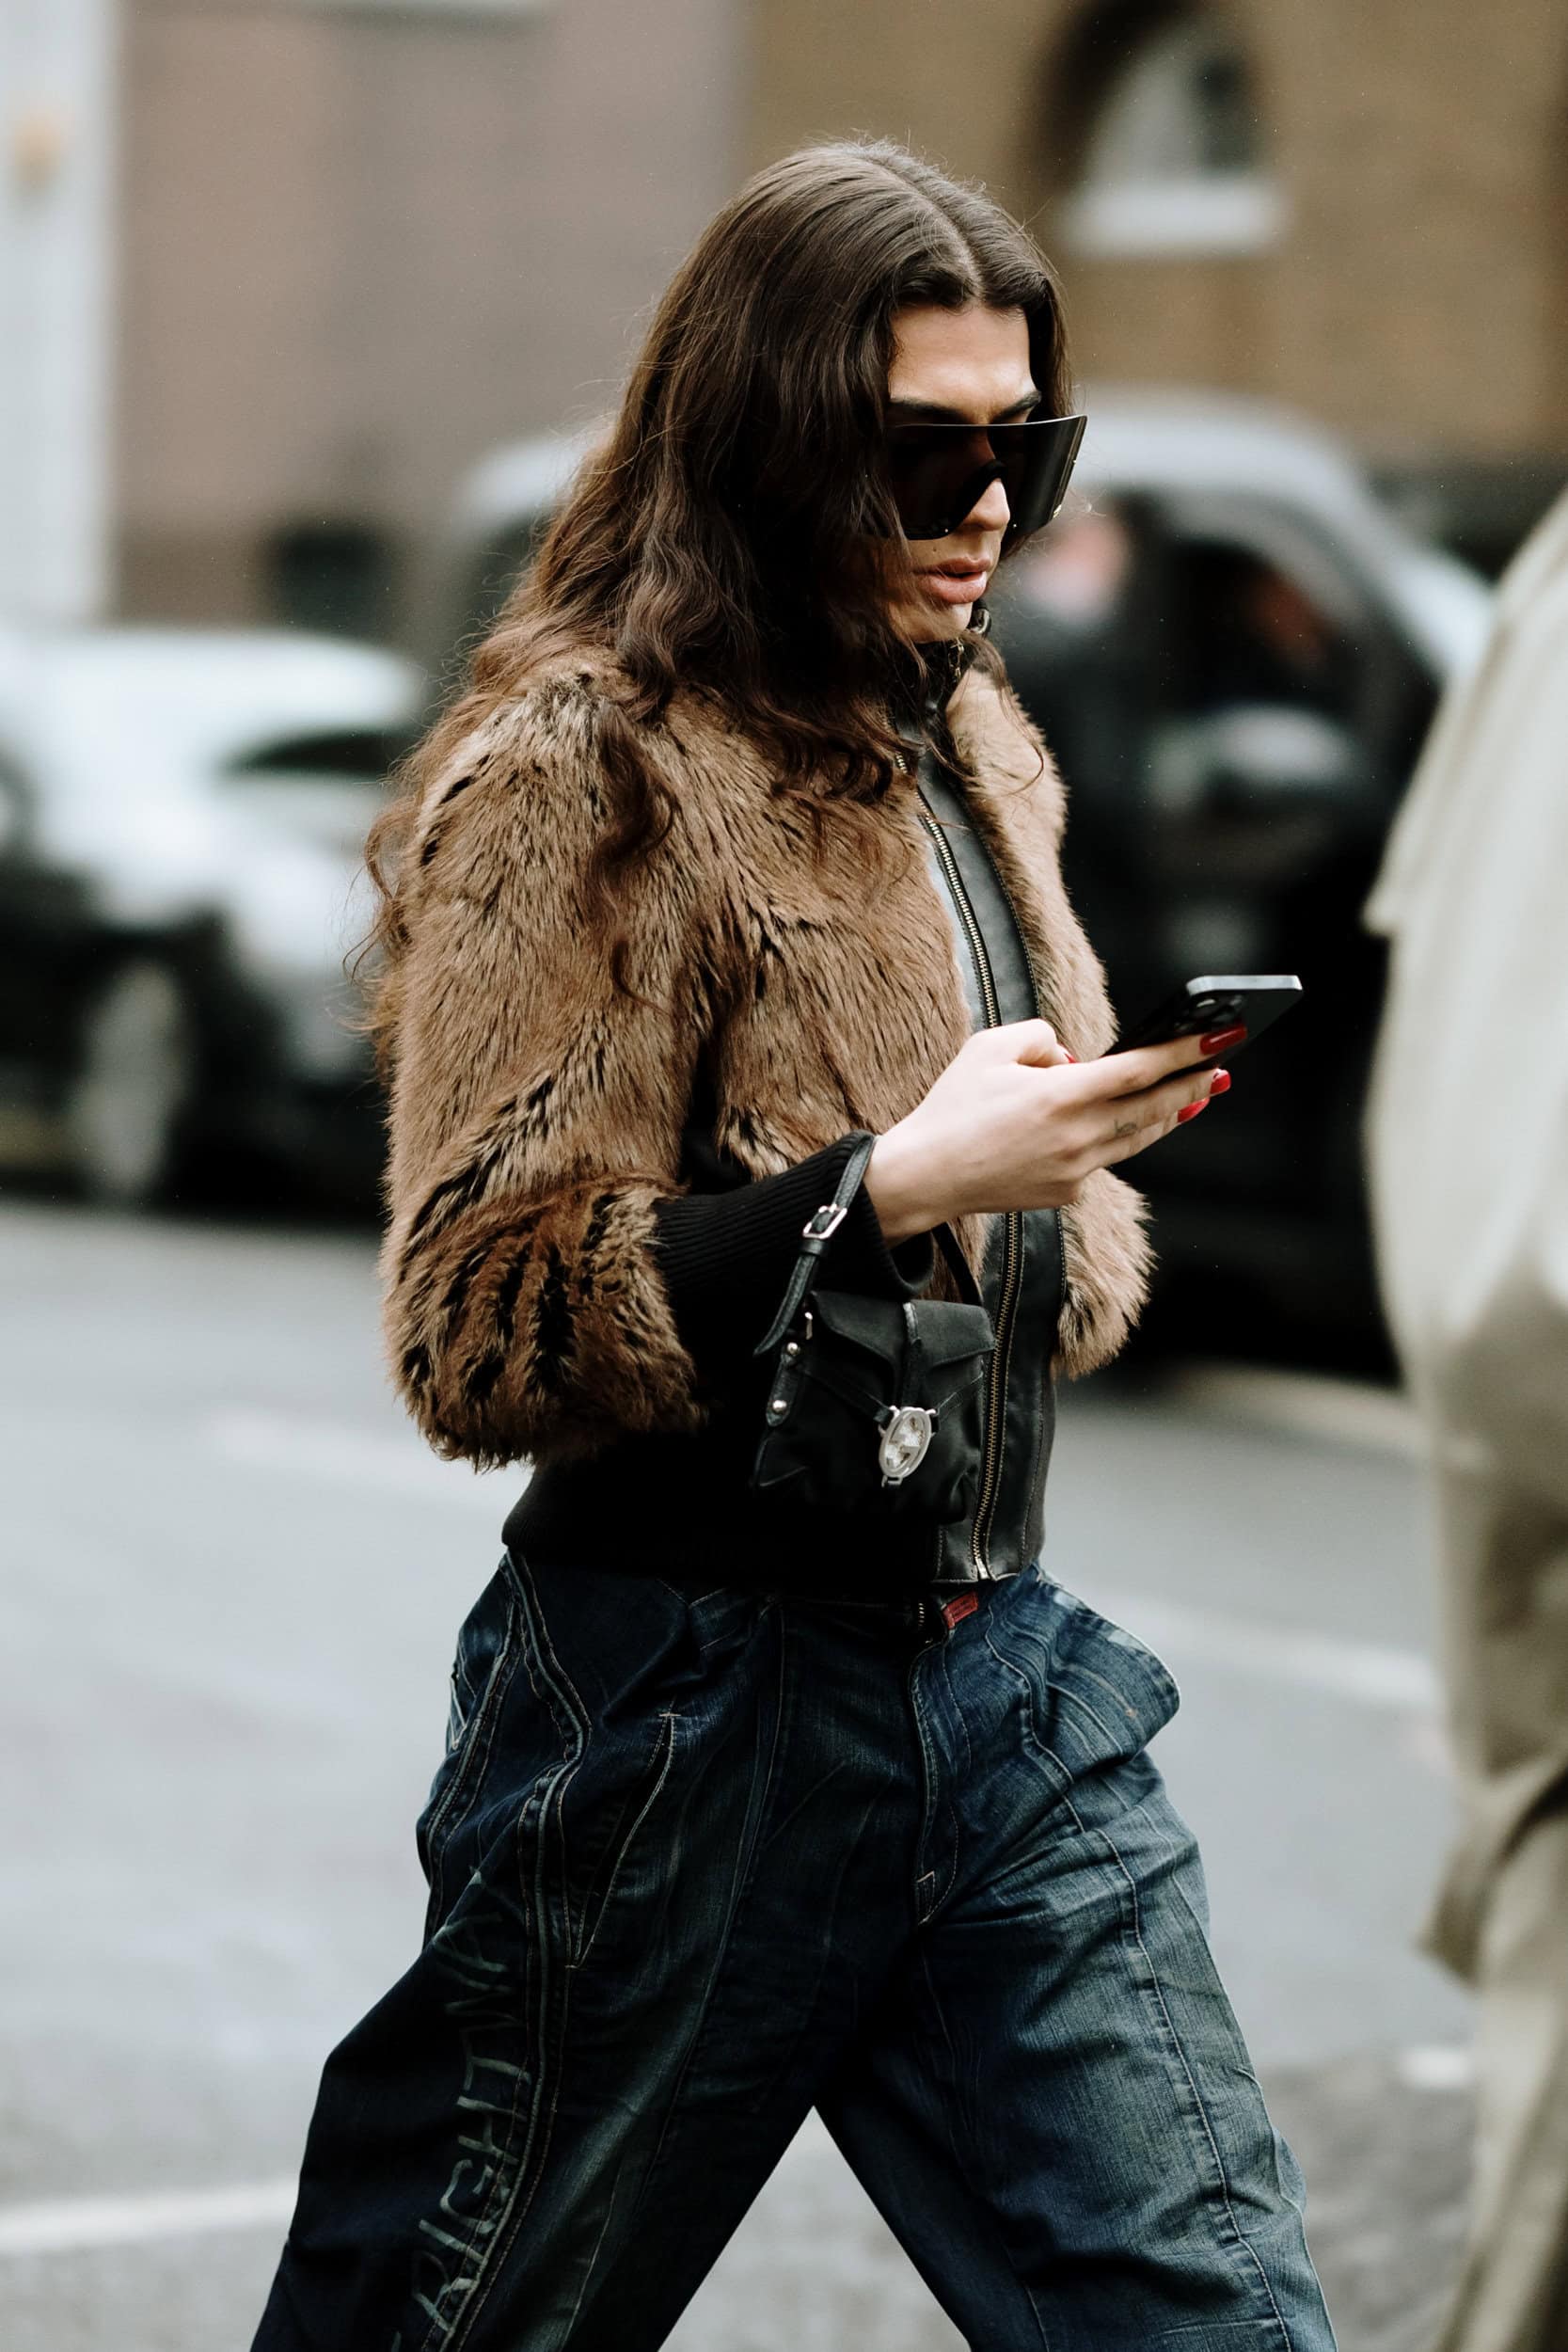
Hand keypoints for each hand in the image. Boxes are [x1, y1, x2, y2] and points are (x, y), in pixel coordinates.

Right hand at [865, 1019, 1226, 1241]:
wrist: (926, 1176)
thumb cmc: (953, 1107)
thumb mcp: (988, 1047)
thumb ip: (1039, 1036)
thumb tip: (1072, 1058)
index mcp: (1061, 1095)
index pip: (1140, 1068)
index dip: (1186, 1051)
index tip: (1220, 1036)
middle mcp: (1077, 1135)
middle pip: (1154, 1107)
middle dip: (1195, 1083)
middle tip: (1224, 1067)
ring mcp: (1076, 1169)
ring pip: (1138, 1137)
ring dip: (1171, 1114)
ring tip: (1196, 1095)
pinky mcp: (1066, 1192)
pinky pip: (1103, 1158)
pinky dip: (1117, 1136)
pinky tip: (1129, 1121)